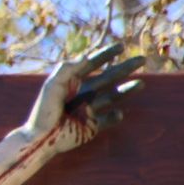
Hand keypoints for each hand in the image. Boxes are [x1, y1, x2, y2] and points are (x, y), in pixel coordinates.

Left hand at [24, 43, 143, 151]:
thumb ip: (67, 70)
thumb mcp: (52, 86)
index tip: (122, 46)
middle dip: (124, 68)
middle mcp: (83, 93)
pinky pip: (108, 119)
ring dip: (127, 90)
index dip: (106, 54)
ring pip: (112, 96)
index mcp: (72, 82)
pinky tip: (119, 113)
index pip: (92, 64)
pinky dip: (115, 116)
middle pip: (108, 77)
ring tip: (141, 83)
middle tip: (142, 60)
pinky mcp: (92, 125)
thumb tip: (86, 56)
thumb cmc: (43, 110)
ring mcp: (89, 109)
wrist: (41, 138)